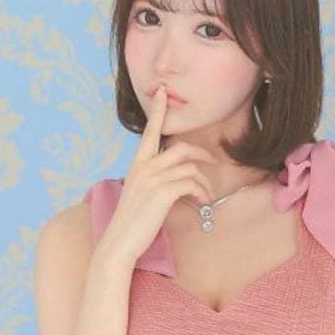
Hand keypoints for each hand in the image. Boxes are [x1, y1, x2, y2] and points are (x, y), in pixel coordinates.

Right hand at [101, 87, 217, 264]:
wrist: (120, 242)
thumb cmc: (132, 224)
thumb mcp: (140, 196)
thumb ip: (153, 181)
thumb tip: (175, 181)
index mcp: (137, 165)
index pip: (148, 132)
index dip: (158, 112)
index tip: (163, 92)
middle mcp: (144, 167)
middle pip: (181, 148)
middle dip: (203, 154)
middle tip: (214, 164)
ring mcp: (153, 179)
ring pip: (190, 167)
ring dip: (204, 182)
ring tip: (207, 197)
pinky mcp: (162, 192)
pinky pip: (191, 183)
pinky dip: (201, 192)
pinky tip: (202, 203)